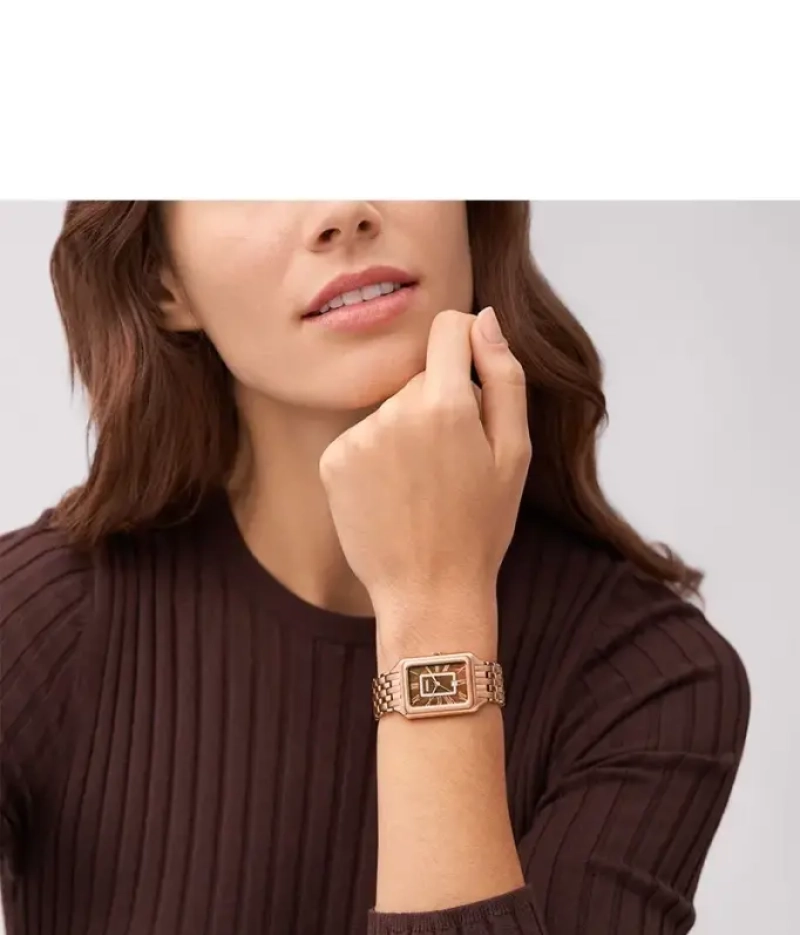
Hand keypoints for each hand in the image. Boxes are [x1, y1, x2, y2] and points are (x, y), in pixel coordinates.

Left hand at [318, 306, 531, 614]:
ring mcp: (359, 437)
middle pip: (421, 378)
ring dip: (407, 434)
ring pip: (391, 409)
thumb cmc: (481, 527)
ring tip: (423, 487)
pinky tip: (394, 496)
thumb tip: (483, 319)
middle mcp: (394, 412)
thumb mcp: (514, 453)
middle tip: (454, 465)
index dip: (466, 345)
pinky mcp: (333, 461)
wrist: (428, 592)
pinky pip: (363, 438)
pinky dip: (378, 459)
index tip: (472, 375)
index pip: (449, 329)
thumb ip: (505, 376)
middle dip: (441, 404)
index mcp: (446, 404)